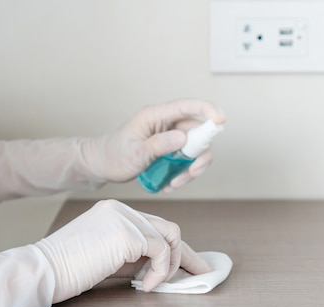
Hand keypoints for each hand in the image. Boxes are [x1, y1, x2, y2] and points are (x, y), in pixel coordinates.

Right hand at [35, 199, 210, 301]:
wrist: (41, 272)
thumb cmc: (68, 270)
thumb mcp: (108, 259)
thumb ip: (134, 257)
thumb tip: (162, 268)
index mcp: (116, 212)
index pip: (156, 227)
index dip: (176, 249)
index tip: (194, 265)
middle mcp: (122, 210)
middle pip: (169, 229)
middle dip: (186, 255)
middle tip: (200, 275)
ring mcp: (125, 218)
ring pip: (170, 238)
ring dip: (170, 265)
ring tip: (155, 284)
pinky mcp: (127, 234)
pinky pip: (161, 251)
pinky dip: (160, 272)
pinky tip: (146, 286)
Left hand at [82, 98, 224, 189]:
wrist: (102, 165)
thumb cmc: (113, 155)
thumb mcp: (135, 153)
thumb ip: (158, 145)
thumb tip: (183, 139)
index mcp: (156, 115)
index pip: (188, 106)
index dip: (208, 110)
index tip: (221, 121)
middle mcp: (166, 123)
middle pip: (198, 132)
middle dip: (199, 155)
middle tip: (192, 172)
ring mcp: (170, 137)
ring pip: (195, 149)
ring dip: (191, 168)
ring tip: (175, 183)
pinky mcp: (171, 150)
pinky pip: (187, 160)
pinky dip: (183, 174)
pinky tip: (170, 183)